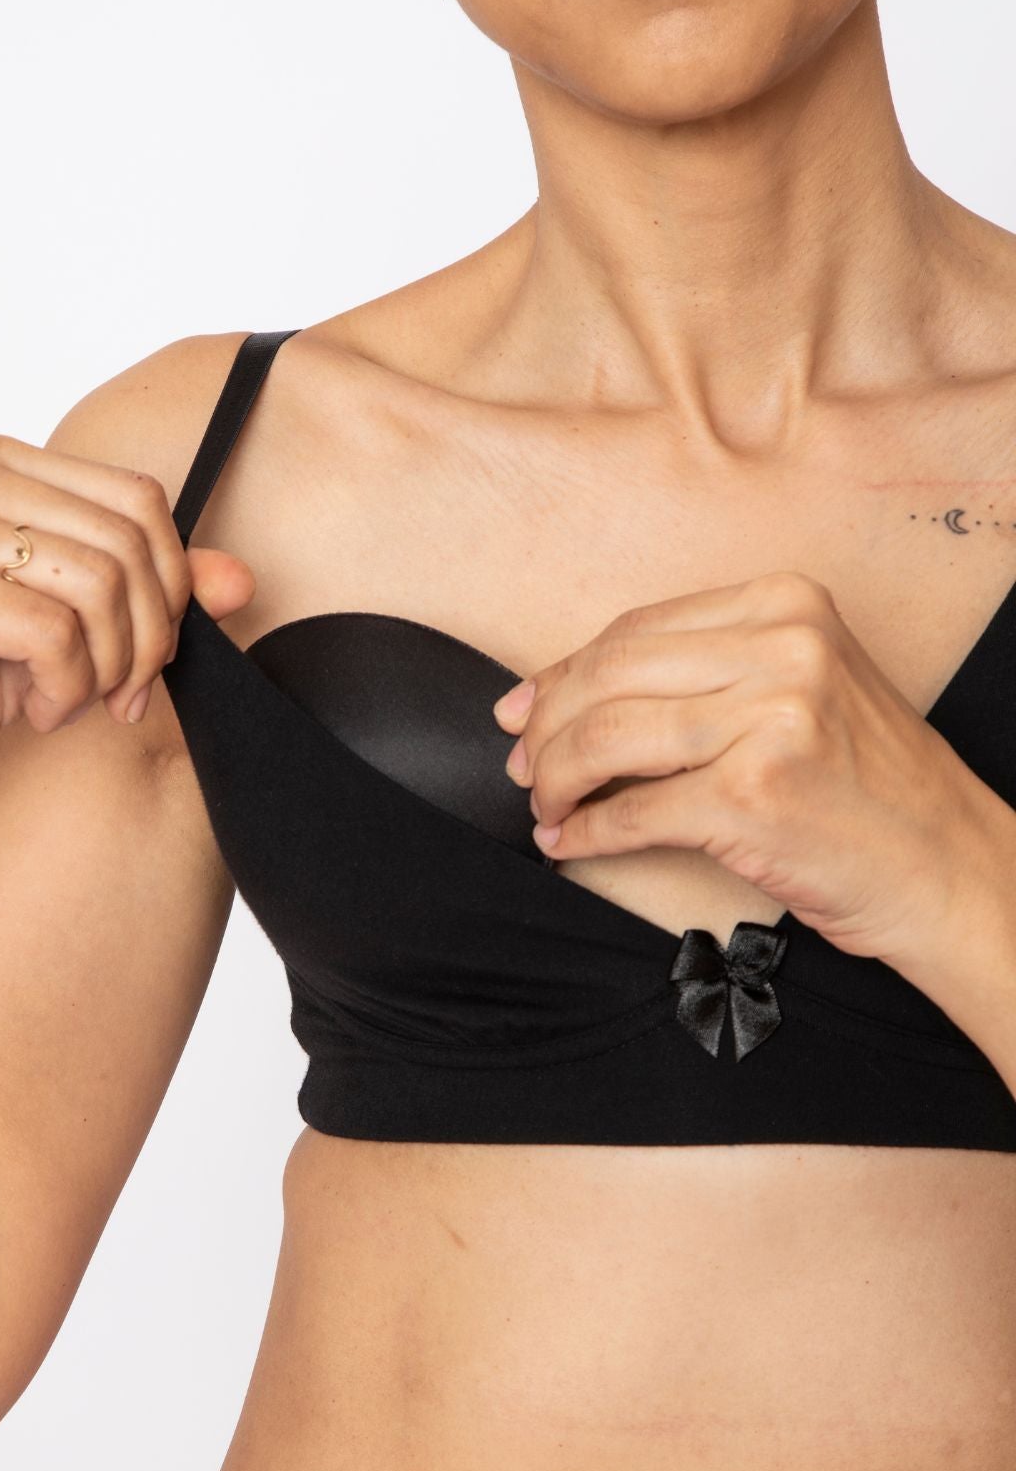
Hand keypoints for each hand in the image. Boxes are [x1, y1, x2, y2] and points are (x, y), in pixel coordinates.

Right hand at [0, 434, 254, 836]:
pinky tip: (35, 709)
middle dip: (144, 639)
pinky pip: (49, 632)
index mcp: (0, 459)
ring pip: (96, 586)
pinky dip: (64, 690)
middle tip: (121, 697)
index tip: (148, 658)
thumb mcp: (76, 627)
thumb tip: (243, 580)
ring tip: (69, 702)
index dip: (171, 587)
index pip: (141, 500)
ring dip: (103, 671)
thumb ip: (154, 593)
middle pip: (127, 543)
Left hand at [491, 569, 999, 966]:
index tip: (521, 708)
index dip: (561, 674)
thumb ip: (696, 675)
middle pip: (608, 678)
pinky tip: (568, 844)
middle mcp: (781, 646)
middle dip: (545, 728)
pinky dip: (587, 833)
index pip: (632, 631)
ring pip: (607, 740)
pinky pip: (633, 811)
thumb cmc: (866, 786)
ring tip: (546, 807)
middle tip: (521, 768)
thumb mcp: (797, 689)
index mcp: (784, 603)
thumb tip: (551, 694)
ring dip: (556, 782)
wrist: (949, 866)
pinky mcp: (754, 794)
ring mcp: (771, 717)